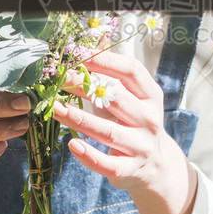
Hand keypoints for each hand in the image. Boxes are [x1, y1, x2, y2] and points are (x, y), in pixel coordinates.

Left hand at [52, 51, 196, 213]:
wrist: (156, 167)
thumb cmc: (135, 124)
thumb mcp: (133, 98)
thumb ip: (113, 77)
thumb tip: (89, 43)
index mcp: (151, 96)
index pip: (131, 71)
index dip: (104, 59)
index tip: (76, 52)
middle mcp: (149, 119)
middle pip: (117, 98)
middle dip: (85, 85)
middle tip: (58, 77)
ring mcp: (141, 146)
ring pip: (109, 132)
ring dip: (80, 119)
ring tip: (56, 109)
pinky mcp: (129, 170)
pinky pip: (108, 164)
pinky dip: (89, 155)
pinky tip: (72, 144)